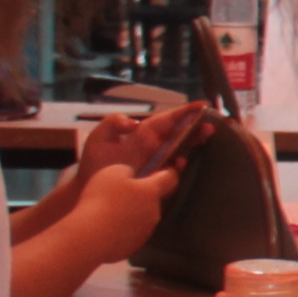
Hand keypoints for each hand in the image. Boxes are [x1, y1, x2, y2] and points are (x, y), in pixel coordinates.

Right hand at [31, 154, 181, 276]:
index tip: (166, 170)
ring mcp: (145, 232)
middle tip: (119, 193)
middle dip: (140, 195)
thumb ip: (127, 171)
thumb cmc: (102, 200)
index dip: (169, 172)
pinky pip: (130, 233)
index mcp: (151, 192)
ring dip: (130, 213)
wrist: (90, 236)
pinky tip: (105, 227)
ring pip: (141, 218)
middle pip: (152, 200)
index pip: (170, 179)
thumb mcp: (113, 172)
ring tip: (107, 212)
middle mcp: (154, 213)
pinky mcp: (133, 246)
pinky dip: (121, 229)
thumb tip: (131, 180)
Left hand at [80, 101, 210, 182]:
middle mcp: (152, 148)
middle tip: (211, 123)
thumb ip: (112, 123)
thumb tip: (134, 123)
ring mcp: (155, 164)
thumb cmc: (93, 165)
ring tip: (206, 135)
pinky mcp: (154, 180)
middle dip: (194, 127)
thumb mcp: (98, 138)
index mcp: (142, 135)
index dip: (182, 112)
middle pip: (178, 134)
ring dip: (193, 143)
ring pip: (179, 150)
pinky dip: (178, 166)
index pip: (165, 120)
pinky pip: (171, 172)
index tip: (200, 105)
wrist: (86, 190)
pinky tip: (181, 163)